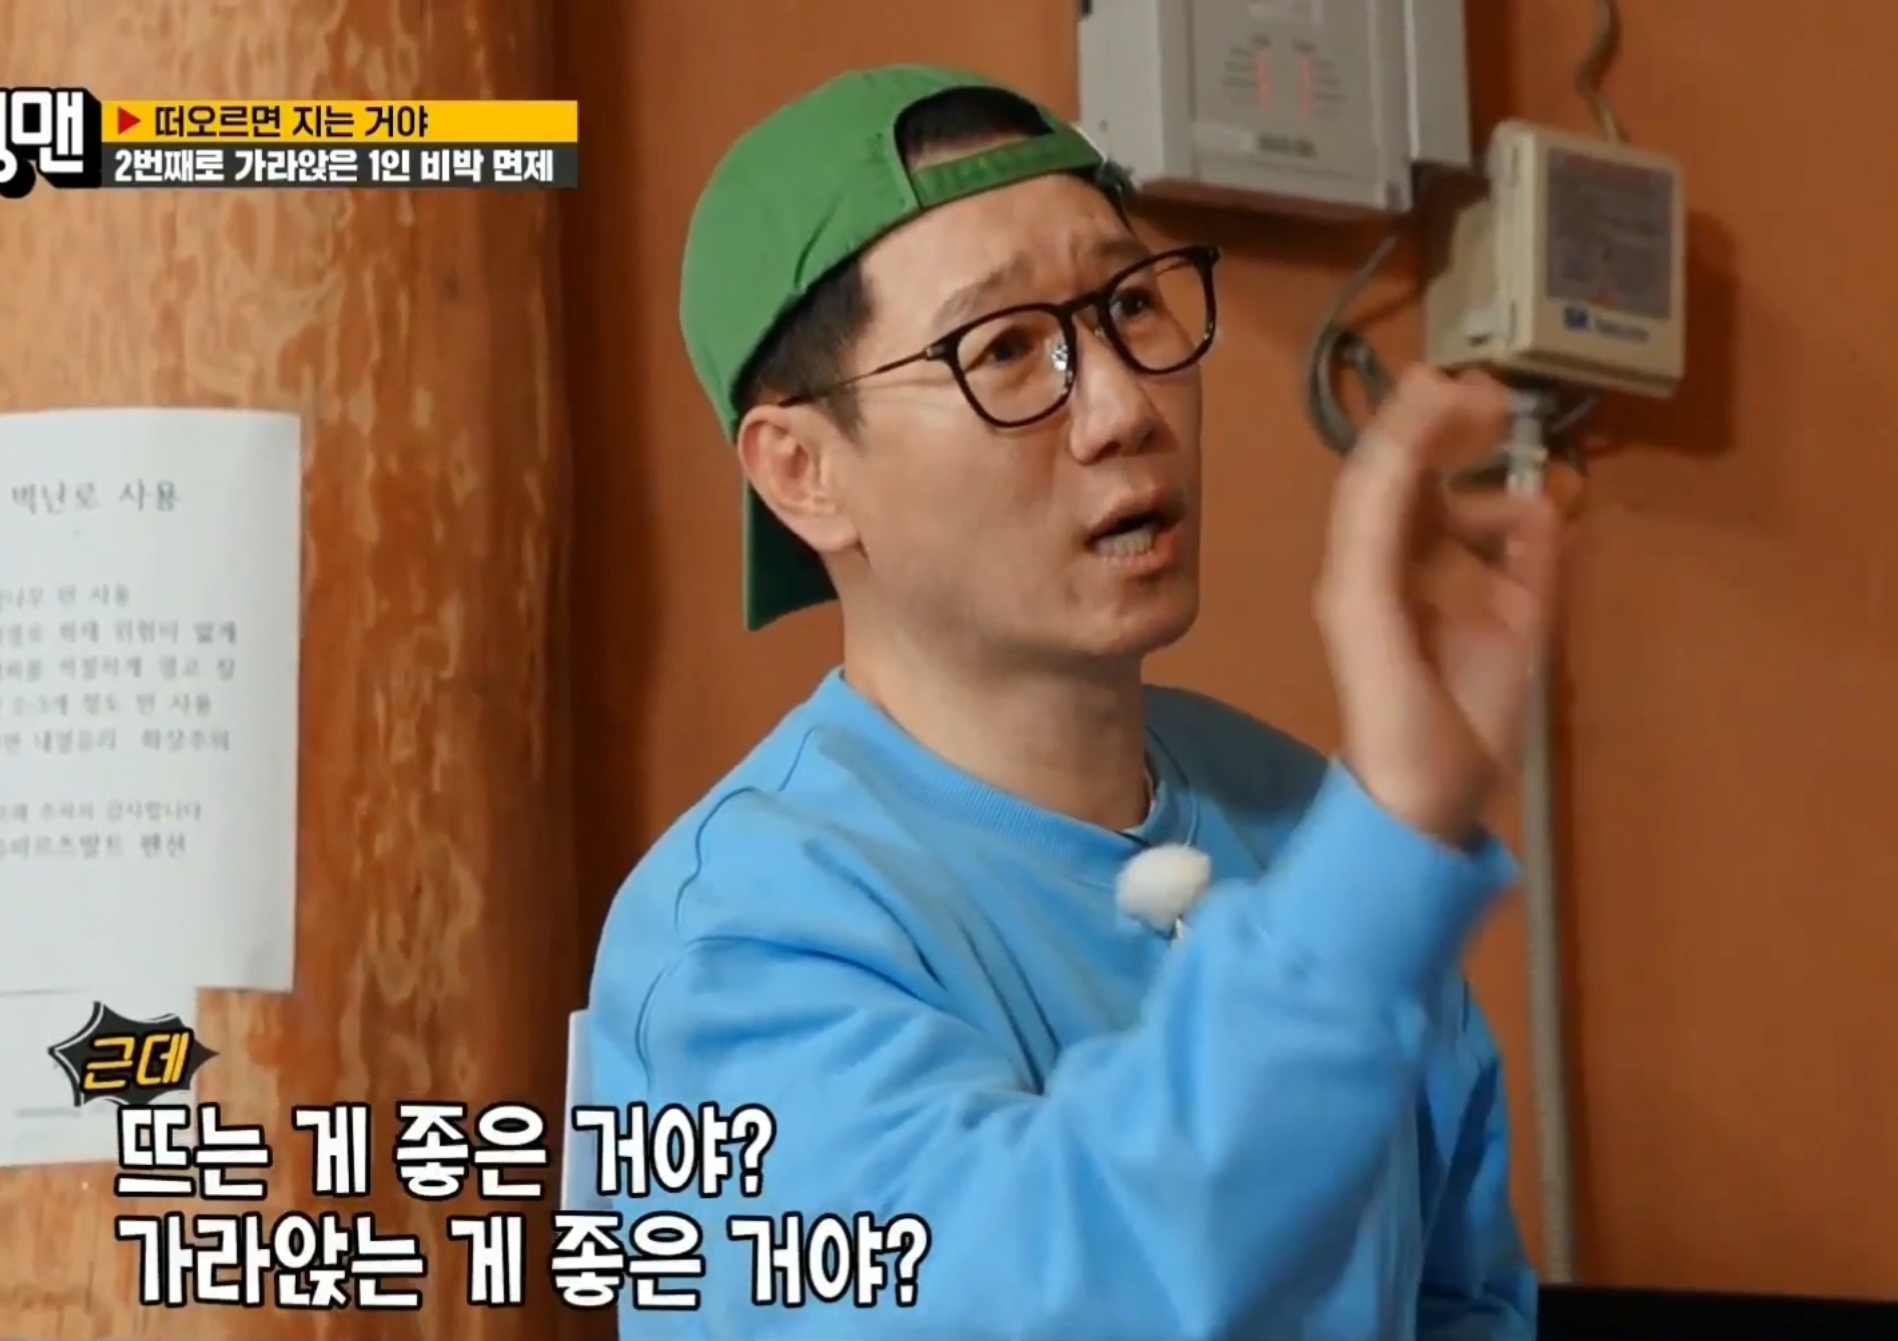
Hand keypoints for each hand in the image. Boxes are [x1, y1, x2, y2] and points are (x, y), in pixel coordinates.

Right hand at [1315, 366, 1563, 844]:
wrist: (1429, 800)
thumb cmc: (1463, 730)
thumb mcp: (1517, 626)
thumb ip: (1529, 565)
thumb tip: (1543, 501)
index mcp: (1402, 577)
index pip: (1416, 493)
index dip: (1449, 443)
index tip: (1498, 409)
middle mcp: (1367, 568)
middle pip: (1391, 474)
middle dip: (1432, 421)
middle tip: (1483, 383)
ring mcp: (1354, 580)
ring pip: (1374, 479)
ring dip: (1414, 424)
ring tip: (1459, 385)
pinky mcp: (1354, 595)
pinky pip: (1373, 512)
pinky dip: (1399, 457)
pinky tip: (1429, 416)